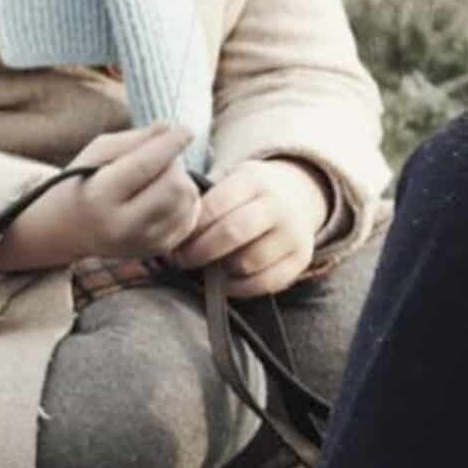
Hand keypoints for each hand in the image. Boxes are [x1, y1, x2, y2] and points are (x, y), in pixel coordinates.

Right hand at [0, 123, 200, 272]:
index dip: (171, 144)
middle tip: (163, 157)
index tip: (186, 129)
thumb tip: (170, 129)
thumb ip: (133, 140)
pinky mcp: (156, 250)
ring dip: (182, 180)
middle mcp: (121, 225)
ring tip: (160, 176)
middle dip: (175, 164)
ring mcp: (141, 242)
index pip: (146, 165)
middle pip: (174, 186)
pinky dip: (185, 201)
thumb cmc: (83, 181)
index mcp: (100, 196)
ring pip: (187, 202)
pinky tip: (165, 195)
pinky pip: (189, 219)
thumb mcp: (96, 153)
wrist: (67, 229)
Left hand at [172, 158, 329, 298]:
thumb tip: (166, 225)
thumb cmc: (247, 192)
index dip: (191, 228)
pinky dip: (239, 287)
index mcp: (253, 180)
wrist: (298, 194)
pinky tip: (224, 282)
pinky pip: (265, 283)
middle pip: (232, 233)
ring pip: (248, 262)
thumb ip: (203, 198)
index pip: (215, 205)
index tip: (173, 240)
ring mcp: (293, 233)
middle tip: (181, 259)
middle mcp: (278, 205)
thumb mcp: (229, 180)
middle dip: (199, 251)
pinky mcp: (301, 259)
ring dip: (219, 271)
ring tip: (203, 268)